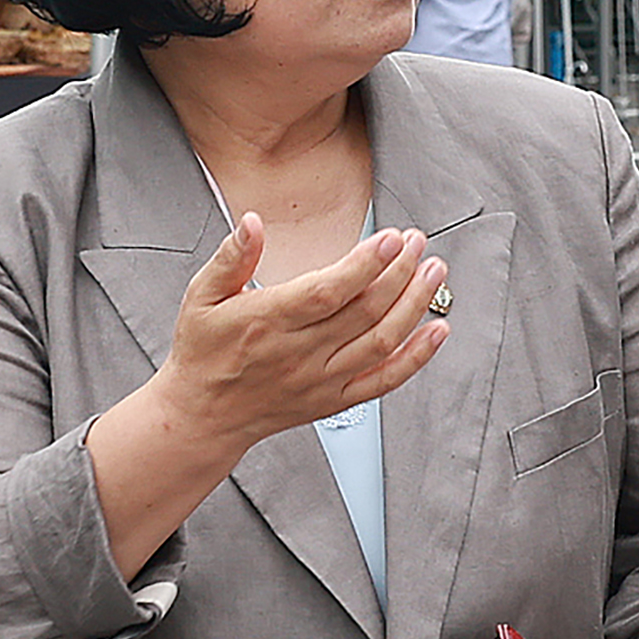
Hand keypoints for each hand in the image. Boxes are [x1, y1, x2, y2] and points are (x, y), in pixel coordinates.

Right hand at [161, 213, 448, 455]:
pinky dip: (417, 357)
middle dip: (400, 273)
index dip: (366, 264)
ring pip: (382, 342)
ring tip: (434, 272)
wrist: (203, 415)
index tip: (392, 238)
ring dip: (415, 306)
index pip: (328, 291)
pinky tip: (437, 331)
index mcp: (269, 321)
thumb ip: (231, 257)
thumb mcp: (201, 296)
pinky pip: (384, 381)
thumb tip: (253, 222)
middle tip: (418, 243)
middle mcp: (299, 353)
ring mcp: (321, 380)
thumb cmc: (203, 352)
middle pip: (364, 312)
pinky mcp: (334, 401)